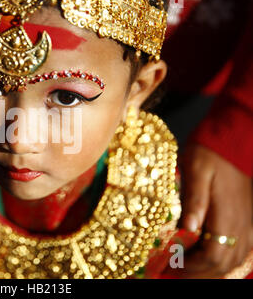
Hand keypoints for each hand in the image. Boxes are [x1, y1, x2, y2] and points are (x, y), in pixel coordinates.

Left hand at [173, 144, 252, 277]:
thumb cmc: (210, 153)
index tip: (169, 267)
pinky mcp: (245, 219)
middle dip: (196, 274)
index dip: (190, 267)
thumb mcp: (196, 171)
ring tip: (186, 272)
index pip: (211, 256)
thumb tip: (189, 229)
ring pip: (233, 261)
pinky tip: (210, 262)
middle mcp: (240, 224)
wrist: (232, 140)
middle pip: (222, 264)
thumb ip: (194, 201)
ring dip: (210, 271)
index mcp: (226, 215)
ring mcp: (246, 223)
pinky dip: (224, 262)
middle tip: (171, 274)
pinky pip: (241, 251)